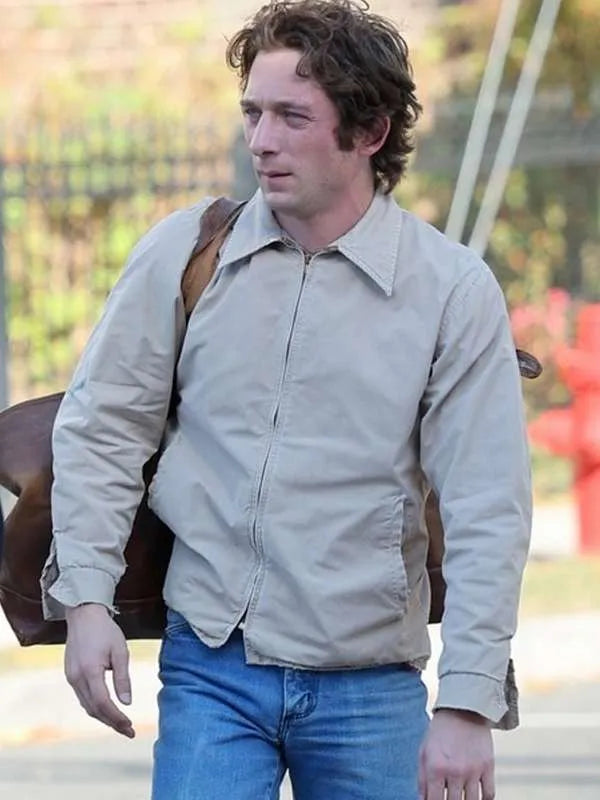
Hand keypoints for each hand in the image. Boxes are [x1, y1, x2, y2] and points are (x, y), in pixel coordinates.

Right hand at [64, 603, 134, 737]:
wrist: (84, 615)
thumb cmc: (105, 630)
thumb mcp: (120, 651)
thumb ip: (122, 677)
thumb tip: (126, 702)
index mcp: (90, 671)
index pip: (102, 703)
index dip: (116, 718)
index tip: (130, 726)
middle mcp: (76, 678)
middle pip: (93, 709)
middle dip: (111, 722)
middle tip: (128, 731)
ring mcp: (71, 677)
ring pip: (86, 705)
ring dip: (103, 717)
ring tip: (120, 723)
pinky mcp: (70, 674)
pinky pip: (82, 697)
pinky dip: (95, 706)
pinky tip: (107, 708)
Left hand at [418, 708, 494, 799]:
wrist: (462, 709)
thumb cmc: (440, 731)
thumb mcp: (424, 751)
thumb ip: (422, 779)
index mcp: (436, 767)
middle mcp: (455, 771)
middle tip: (450, 799)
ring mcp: (473, 770)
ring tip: (461, 799)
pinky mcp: (488, 766)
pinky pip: (489, 794)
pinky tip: (477, 798)